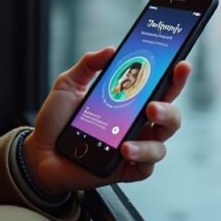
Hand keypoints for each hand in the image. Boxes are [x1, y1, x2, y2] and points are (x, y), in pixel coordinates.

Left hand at [22, 47, 191, 195]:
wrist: (39, 152)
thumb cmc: (58, 120)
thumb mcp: (69, 84)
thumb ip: (88, 64)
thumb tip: (110, 50)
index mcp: (131, 102)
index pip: (161, 88)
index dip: (176, 77)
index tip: (181, 64)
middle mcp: (137, 124)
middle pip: (171, 116)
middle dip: (169, 108)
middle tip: (153, 106)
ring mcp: (134, 147)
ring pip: (162, 143)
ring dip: (154, 137)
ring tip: (136, 130)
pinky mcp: (126, 169)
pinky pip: (146, 167)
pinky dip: (140, 157)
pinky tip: (125, 149)